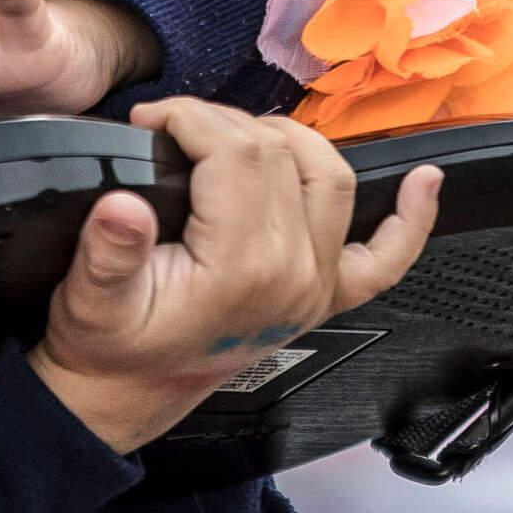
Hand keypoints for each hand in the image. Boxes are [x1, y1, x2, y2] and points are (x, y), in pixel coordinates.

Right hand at [28, 99, 440, 452]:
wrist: (126, 395)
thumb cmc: (110, 347)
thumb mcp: (88, 300)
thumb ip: (107, 251)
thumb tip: (121, 207)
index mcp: (240, 268)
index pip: (234, 152)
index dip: (190, 117)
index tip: (152, 120)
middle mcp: (292, 273)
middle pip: (279, 154)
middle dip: (224, 123)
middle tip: (178, 128)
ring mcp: (315, 284)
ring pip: (331, 177)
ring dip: (291, 141)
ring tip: (239, 135)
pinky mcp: (324, 296)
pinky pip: (385, 258)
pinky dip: (410, 220)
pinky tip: (424, 183)